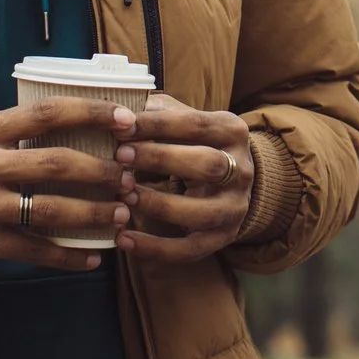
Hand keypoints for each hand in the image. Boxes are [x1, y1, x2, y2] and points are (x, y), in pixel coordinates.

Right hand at [0, 97, 135, 271]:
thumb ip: (16, 134)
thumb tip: (80, 127)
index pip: (47, 113)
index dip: (91, 114)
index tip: (126, 120)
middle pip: (55, 164)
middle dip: (101, 171)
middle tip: (132, 176)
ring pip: (48, 210)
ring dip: (92, 214)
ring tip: (122, 215)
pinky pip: (31, 250)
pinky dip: (66, 256)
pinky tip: (93, 258)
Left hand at [116, 92, 255, 263]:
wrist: (231, 181)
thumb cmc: (193, 143)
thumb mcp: (184, 122)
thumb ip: (157, 113)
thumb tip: (117, 110)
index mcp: (232, 131)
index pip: (196, 124)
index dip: (158, 125)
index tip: (121, 127)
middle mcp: (242, 169)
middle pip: (208, 164)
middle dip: (162, 160)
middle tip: (120, 157)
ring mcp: (235, 206)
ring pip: (203, 212)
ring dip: (159, 204)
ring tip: (122, 197)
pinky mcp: (223, 237)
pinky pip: (191, 249)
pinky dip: (156, 248)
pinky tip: (124, 239)